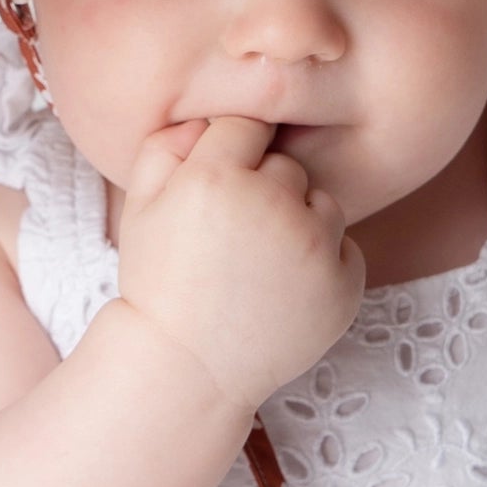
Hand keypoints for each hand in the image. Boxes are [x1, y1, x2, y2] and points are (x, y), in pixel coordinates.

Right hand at [115, 117, 365, 413]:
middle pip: (287, 165)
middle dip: (265, 189)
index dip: (231, 155)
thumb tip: (208, 117)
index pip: (245, 125)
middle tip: (234, 236)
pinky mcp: (345, 286)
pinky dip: (323, 264)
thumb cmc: (159, 282)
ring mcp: (315, 247)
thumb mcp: (140, 206)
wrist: (187, 369)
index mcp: (217, 177)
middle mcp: (273, 204)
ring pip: (322, 203)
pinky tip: (284, 289)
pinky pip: (345, 249)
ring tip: (259, 265)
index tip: (221, 187)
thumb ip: (167, 144)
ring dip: (299, 222)